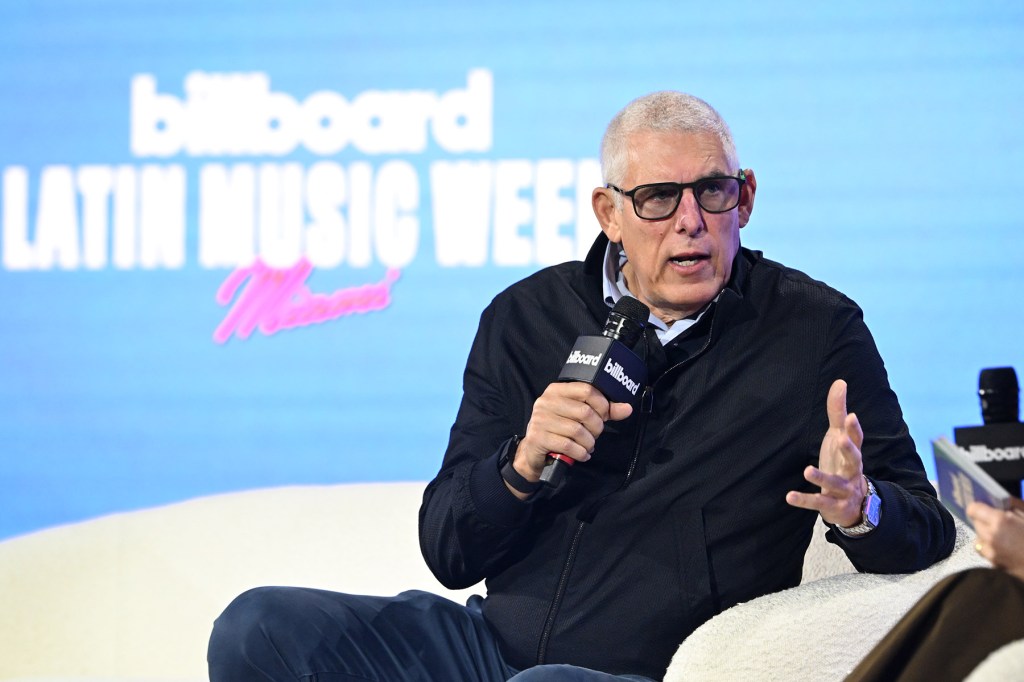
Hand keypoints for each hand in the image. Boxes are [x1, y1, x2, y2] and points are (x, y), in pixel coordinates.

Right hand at [507, 382, 632, 497]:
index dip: (602, 405)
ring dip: (589, 443)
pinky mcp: (538, 438)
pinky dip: (581, 453)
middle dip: (596, 428)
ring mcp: (540, 420)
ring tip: (588, 446)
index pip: (587, 390)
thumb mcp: (579, 416)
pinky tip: (582, 454)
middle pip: (584, 412)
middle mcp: (546, 401)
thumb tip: (627, 408)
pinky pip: (568, 446)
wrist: (534, 451)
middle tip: (595, 435)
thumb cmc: (559, 430)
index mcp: (556, 390)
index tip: (603, 416)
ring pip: (577, 431)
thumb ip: (603, 411)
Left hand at [786, 379, 866, 527]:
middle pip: (854, 460)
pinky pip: (818, 502)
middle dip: (849, 450)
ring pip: (835, 484)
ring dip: (822, 477)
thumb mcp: (839, 437)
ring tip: (807, 470)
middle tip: (840, 439)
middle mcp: (852, 471)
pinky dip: (805, 500)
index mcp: (852, 454)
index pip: (856, 440)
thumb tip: (840, 381)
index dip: (854, 429)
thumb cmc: (843, 463)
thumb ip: (838, 412)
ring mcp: (844, 490)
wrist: (854, 505)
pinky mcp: (832, 505)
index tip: (852, 416)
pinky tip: (789, 496)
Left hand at [969, 498, 1023, 580]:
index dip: (979, 506)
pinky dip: (991, 548)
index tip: (984, 505)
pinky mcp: (995, 565)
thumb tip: (1002, 501)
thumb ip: (1014, 506)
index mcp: (1000, 522)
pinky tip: (1007, 547)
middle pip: (975, 523)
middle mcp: (991, 537)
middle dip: (984, 520)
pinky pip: (986, 552)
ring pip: (979, 539)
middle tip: (997, 519)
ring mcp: (992, 553)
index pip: (973, 509)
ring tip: (1003, 534)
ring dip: (986, 535)